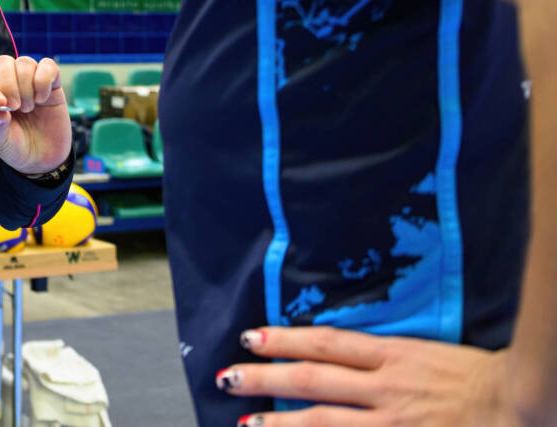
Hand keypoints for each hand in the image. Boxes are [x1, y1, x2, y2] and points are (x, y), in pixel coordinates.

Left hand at [0, 56, 71, 173]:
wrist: (44, 158)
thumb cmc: (16, 147)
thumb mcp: (0, 142)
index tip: (0, 105)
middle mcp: (8, 83)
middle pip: (3, 62)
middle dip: (9, 84)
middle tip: (16, 107)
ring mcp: (30, 81)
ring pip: (25, 63)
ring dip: (27, 86)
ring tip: (29, 108)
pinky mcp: (52, 83)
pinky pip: (48, 65)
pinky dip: (44, 79)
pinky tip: (43, 99)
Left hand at [217, 326, 541, 425]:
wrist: (527, 402)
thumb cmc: (481, 378)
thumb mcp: (429, 354)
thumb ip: (384, 356)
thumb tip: (338, 355)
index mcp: (395, 356)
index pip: (327, 344)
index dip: (285, 340)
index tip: (251, 338)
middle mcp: (388, 388)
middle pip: (313, 381)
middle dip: (266, 380)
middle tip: (228, 379)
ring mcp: (396, 423)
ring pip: (324, 422)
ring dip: (281, 425)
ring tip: (245, 425)